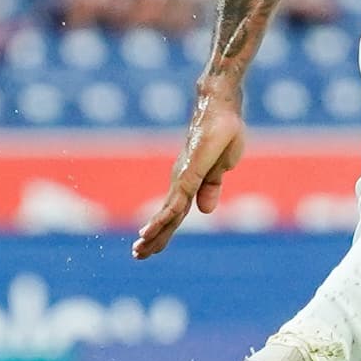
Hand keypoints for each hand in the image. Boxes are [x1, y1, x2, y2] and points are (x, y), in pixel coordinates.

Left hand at [132, 88, 248, 259]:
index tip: (149, 247)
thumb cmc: (224, 131)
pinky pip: (177, 201)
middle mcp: (182, 181)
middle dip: (153, 238)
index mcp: (189, 181)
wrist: (221, 106)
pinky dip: (163, 218)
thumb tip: (204, 211)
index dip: (162, 231)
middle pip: (167, 217)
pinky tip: (152, 229)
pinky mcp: (190, 172)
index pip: (174, 213)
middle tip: (137, 255)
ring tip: (139, 250)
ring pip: (167, 213)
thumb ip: (211, 187)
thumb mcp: (222, 166)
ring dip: (154, 233)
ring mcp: (184, 176)